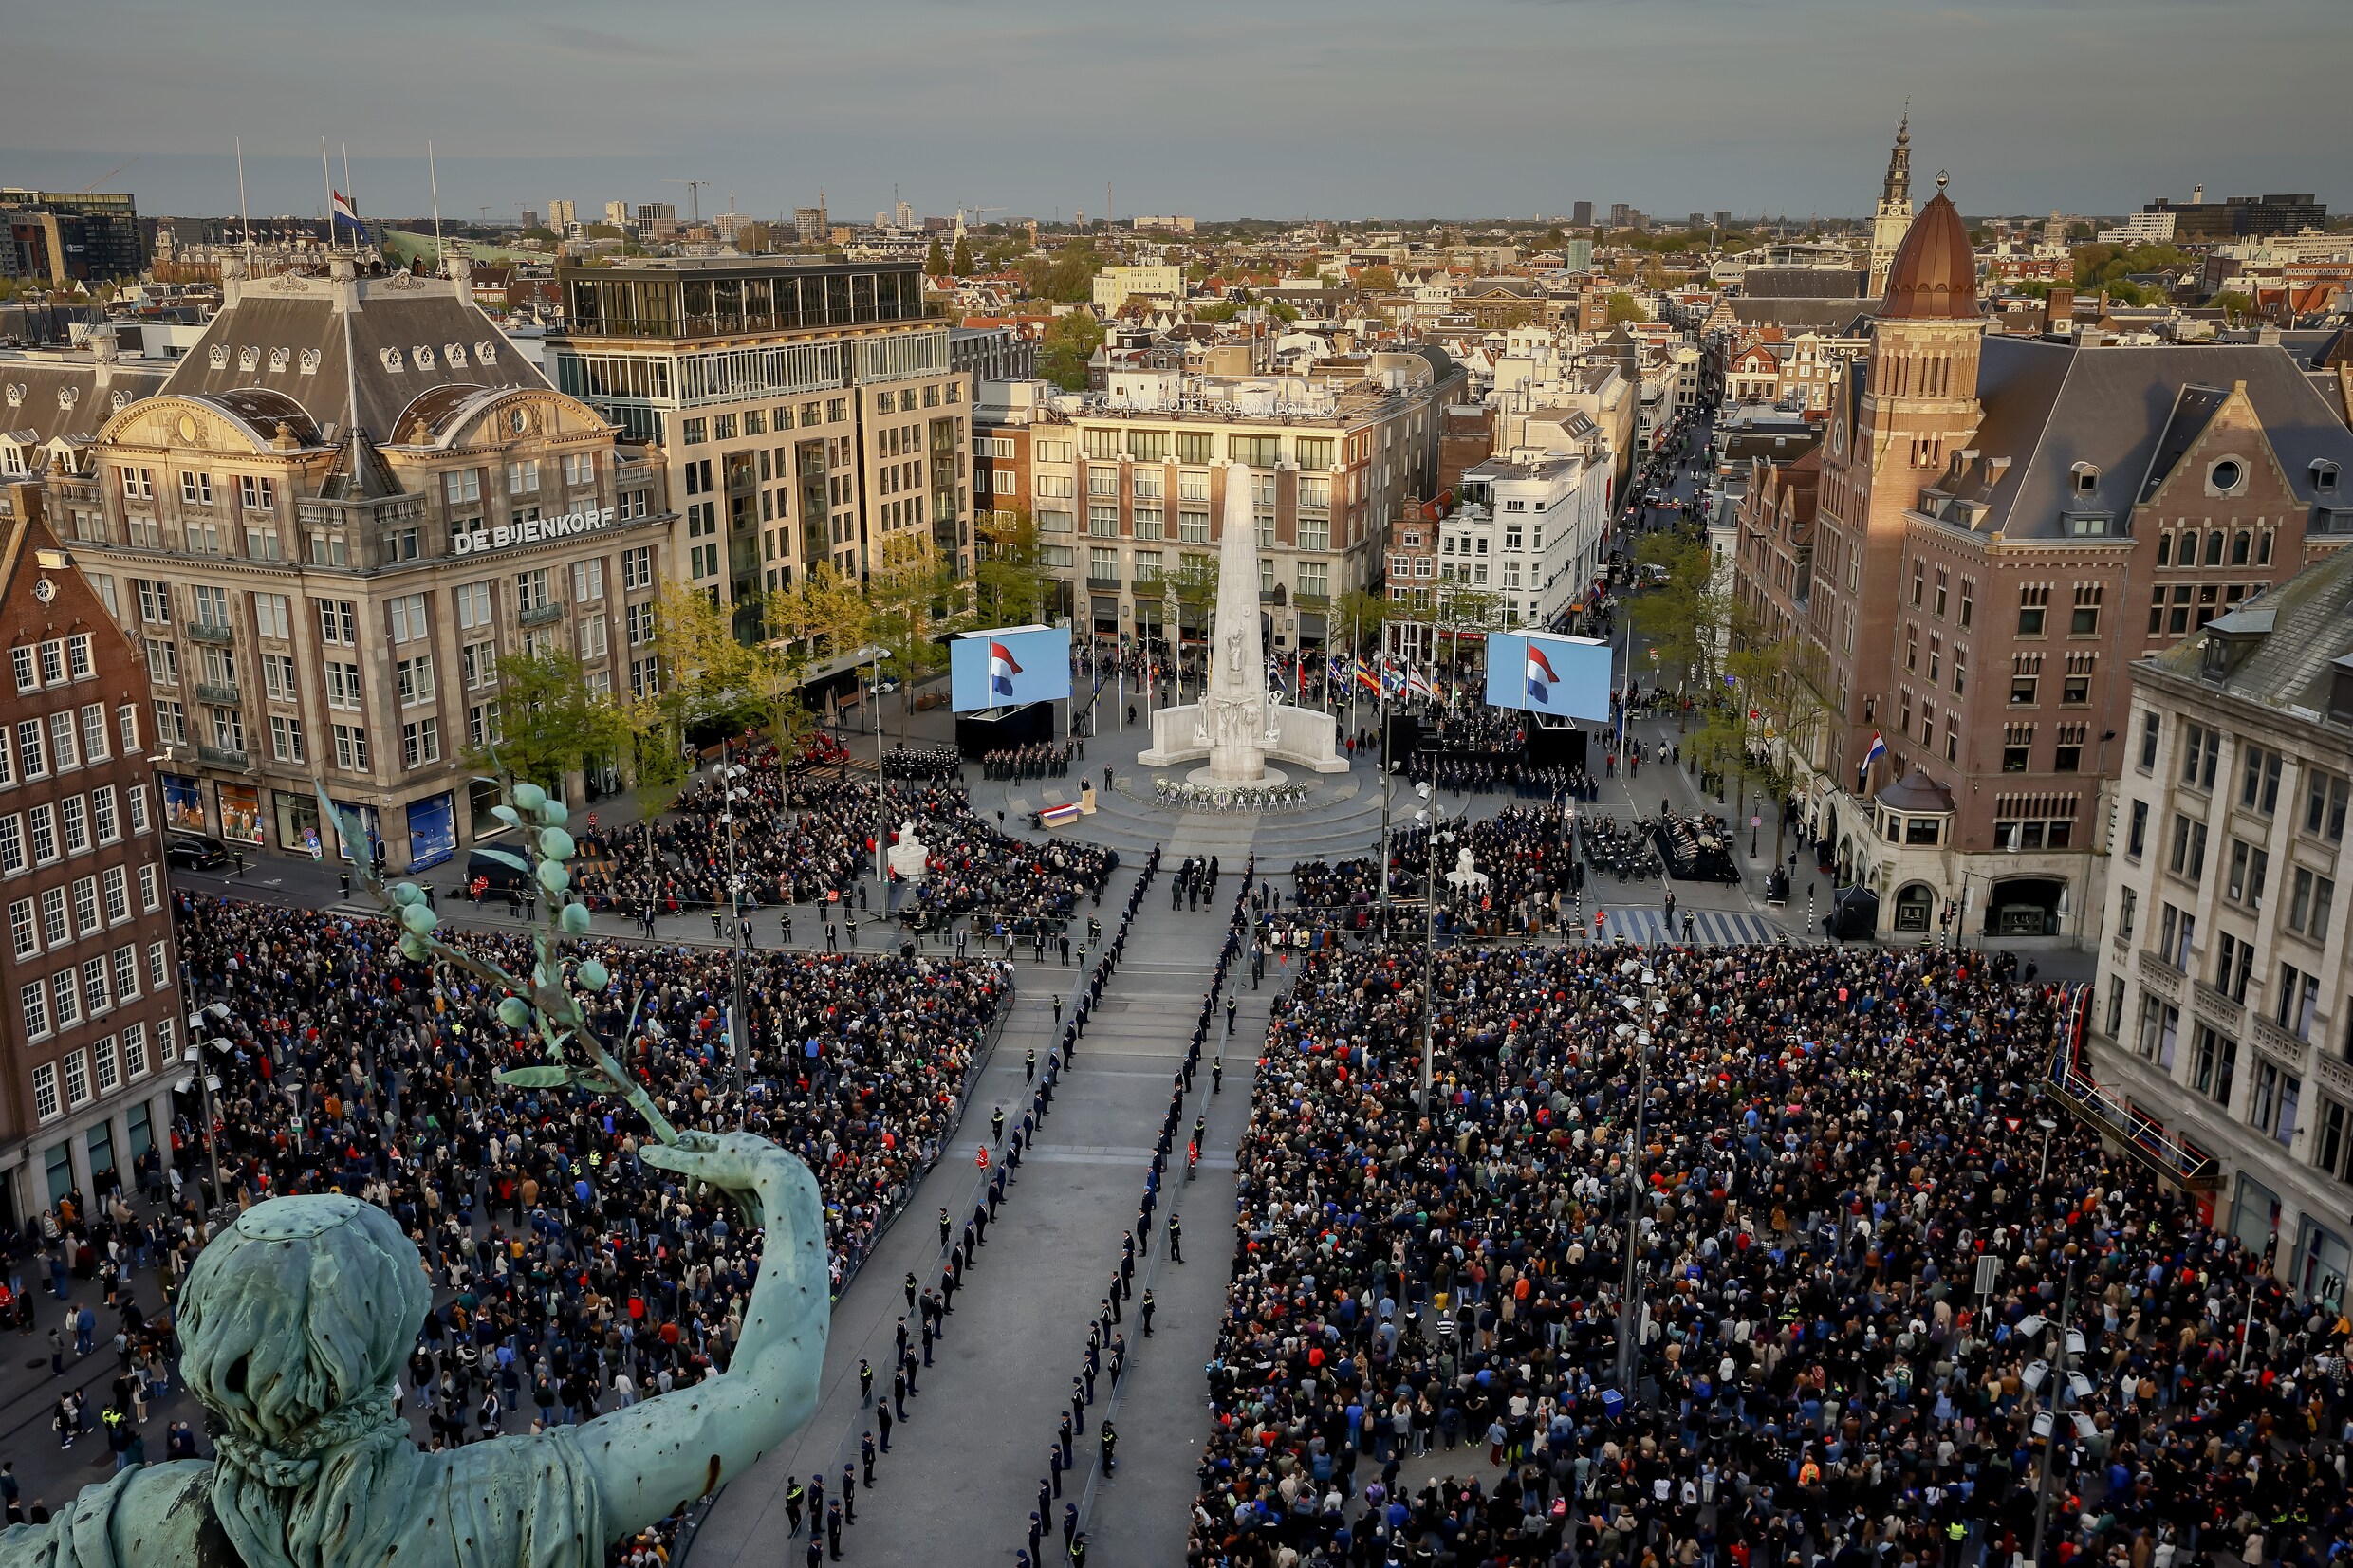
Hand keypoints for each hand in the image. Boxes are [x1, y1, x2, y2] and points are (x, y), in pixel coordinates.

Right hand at [641, 1130, 810, 1231]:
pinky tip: (745, 1208)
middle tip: (700, 1198)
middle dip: (707, 1180)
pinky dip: (746, 1197)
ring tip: (722, 1204)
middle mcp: (746, 1145)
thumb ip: (673, 1160)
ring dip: (726, 1191)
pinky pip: (756, 1184)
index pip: (700, 1141)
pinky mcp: (775, 1174)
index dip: (687, 1154)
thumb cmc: (739, 1168)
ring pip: (737, 1175)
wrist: (783, 1178)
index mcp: (728, 1140)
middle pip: (718, 1162)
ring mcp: (762, 1159)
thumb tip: (643, 1151)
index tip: (681, 1170)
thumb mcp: (702, 1165)